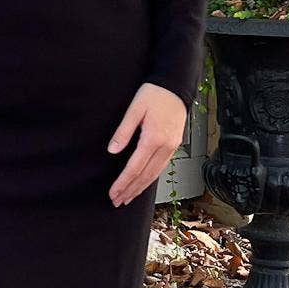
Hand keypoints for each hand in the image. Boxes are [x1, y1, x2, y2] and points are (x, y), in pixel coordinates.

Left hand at [106, 82, 186, 206]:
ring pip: (155, 174)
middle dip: (130, 190)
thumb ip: (123, 131)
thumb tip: (112, 150)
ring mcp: (172, 147)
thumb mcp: (134, 109)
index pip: (134, 168)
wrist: (176, 86)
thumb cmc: (154, 93)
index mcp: (153, 138)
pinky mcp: (174, 145)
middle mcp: (165, 146)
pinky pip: (161, 167)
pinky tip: (144, 183)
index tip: (113, 193)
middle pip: (145, 175)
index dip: (123, 183)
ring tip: (128, 197)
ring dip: (140, 188)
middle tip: (118, 201)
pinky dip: (151, 178)